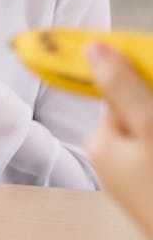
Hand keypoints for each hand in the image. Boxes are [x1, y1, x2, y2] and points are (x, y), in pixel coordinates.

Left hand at [88, 42, 152, 238]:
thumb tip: (92, 47)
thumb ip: (125, 88)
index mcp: (102, 142)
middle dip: (152, 108)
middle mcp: (112, 160)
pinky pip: (150, 154)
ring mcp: (134, 179)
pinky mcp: (148, 192)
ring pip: (148, 133)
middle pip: (142, 114)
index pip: (122, 93)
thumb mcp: (149, 128)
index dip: (146, 82)